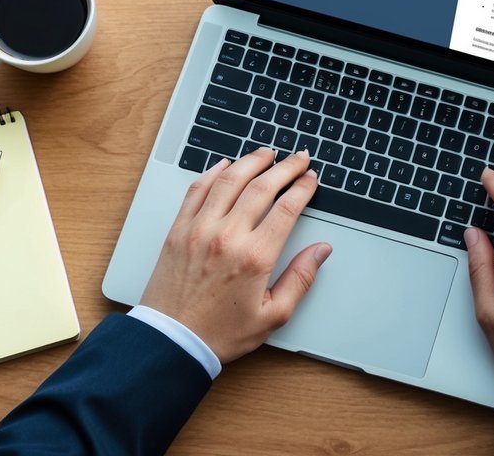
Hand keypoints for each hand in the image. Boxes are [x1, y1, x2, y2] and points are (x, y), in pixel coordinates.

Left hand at [139, 148, 331, 362]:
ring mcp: (199, 229)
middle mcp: (227, 236)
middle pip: (262, 186)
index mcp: (255, 257)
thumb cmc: (220, 332)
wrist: (171, 341)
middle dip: (285, 167)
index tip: (311, 178)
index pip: (287, 207)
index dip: (303, 187)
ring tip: (267, 153)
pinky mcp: (178, 230)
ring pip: (229, 179)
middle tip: (298, 158)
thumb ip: (301, 278)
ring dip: (251, 161)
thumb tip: (322, 250)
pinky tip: (226, 165)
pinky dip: (213, 172)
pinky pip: (197, 190)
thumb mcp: (273, 315)